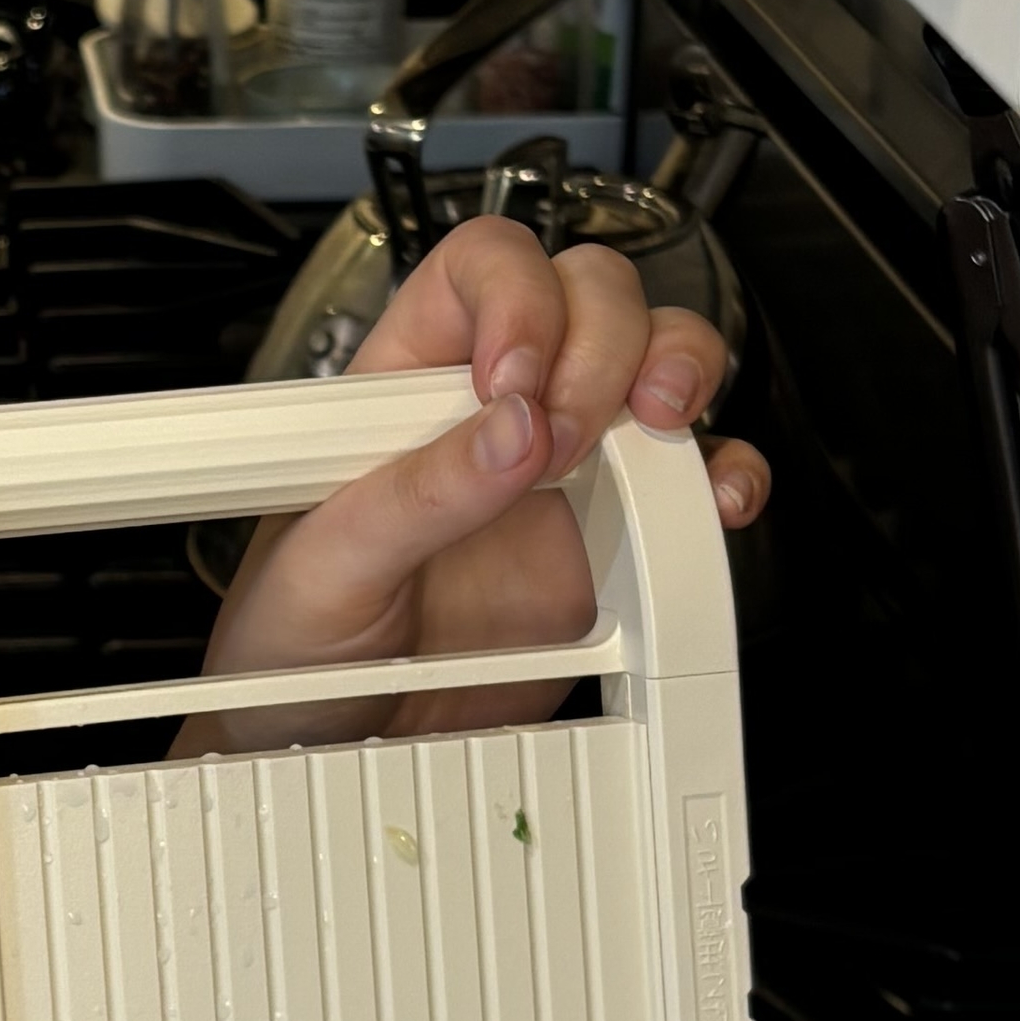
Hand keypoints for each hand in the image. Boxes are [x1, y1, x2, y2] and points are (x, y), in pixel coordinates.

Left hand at [189, 218, 764, 750]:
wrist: (328, 752)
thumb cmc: (292, 643)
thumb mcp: (323, 566)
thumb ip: (416, 494)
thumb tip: (509, 431)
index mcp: (403, 383)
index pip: (480, 268)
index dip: (516, 296)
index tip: (509, 379)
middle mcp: (495, 410)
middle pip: (589, 294)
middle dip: (601, 347)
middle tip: (561, 447)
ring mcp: (566, 472)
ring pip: (657, 359)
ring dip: (677, 374)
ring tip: (654, 431)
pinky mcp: (617, 543)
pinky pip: (697, 478)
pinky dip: (727, 474)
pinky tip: (712, 500)